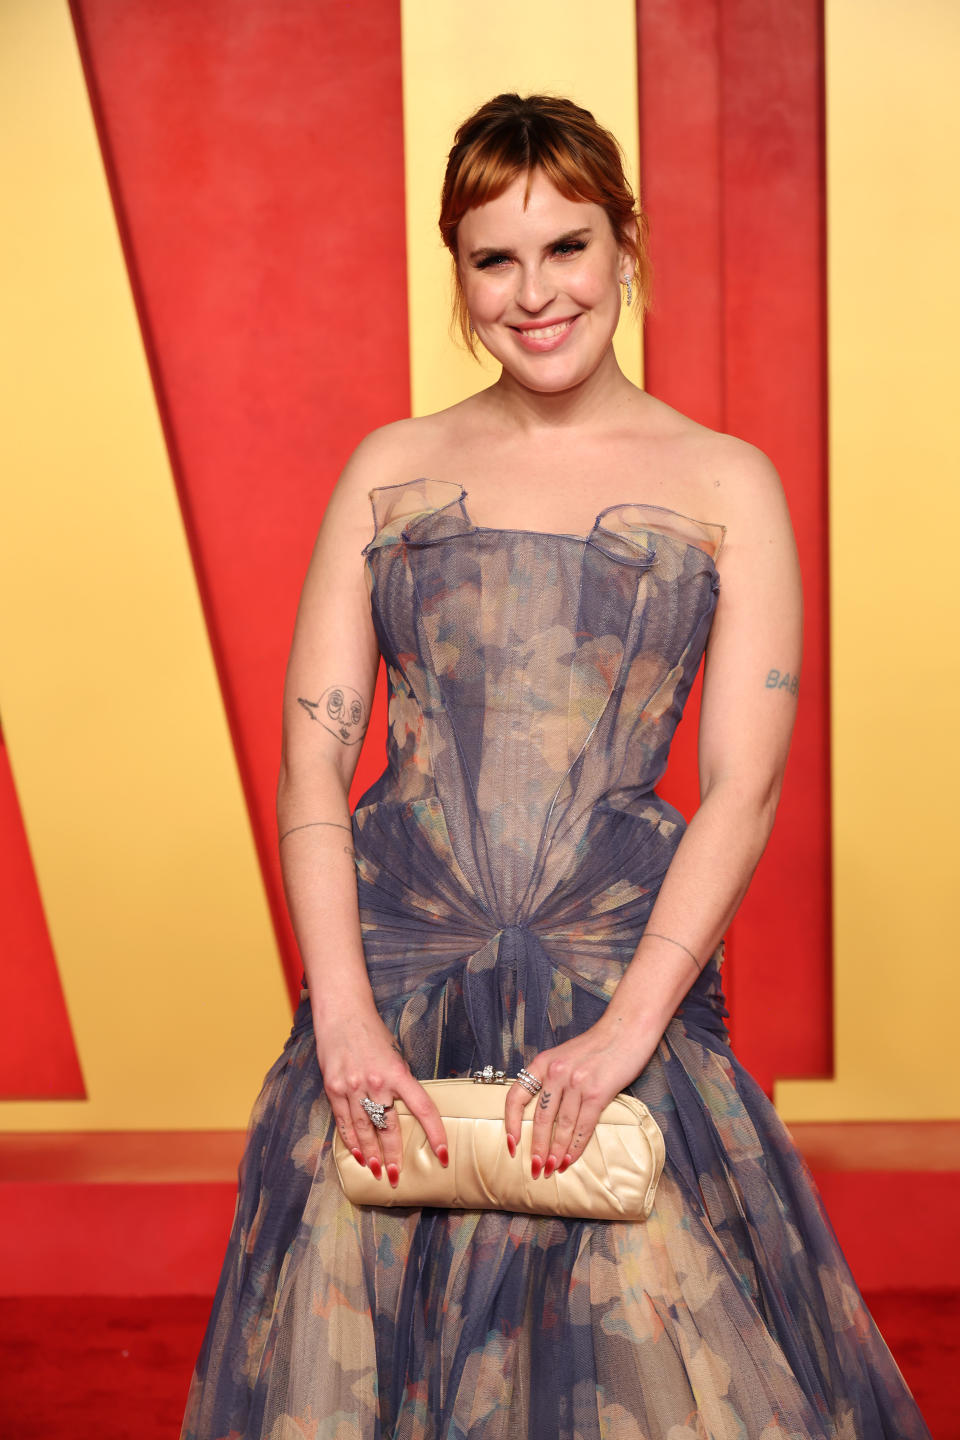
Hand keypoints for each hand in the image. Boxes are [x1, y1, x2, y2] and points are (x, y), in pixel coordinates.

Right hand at [314, 1005, 447, 1187]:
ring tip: (378, 1172)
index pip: (423, 1108)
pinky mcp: (334, 1088)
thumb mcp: (395, 1054)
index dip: (435, 1133)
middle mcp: (376, 1082)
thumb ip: (400, 1082)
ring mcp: (352, 1086)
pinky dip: (351, 1141)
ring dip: (372, 1155)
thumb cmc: (372, 1032)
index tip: (443, 1154)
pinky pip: (344, 1121)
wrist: (342, 1012)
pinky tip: (358, 1155)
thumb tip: (409, 1109)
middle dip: (394, 1155)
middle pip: (389, 1127)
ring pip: (365, 1129)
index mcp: (398, 1072)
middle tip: (398, 1177)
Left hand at [503, 1019, 657, 1178]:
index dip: (510, 1124)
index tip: (512, 1145)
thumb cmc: (596, 1045)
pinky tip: (571, 1159)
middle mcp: (556, 1072)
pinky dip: (576, 1147)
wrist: (625, 1029)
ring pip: (561, 1126)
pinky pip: (583, 1126)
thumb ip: (552, 1078)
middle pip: (540, 1118)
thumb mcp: (564, 1056)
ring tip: (552, 1169)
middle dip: (537, 1148)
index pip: (516, 1097)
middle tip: (536, 1169)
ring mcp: (577, 1082)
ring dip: (556, 1152)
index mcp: (543, 1063)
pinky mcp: (598, 1092)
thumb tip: (542, 1113)